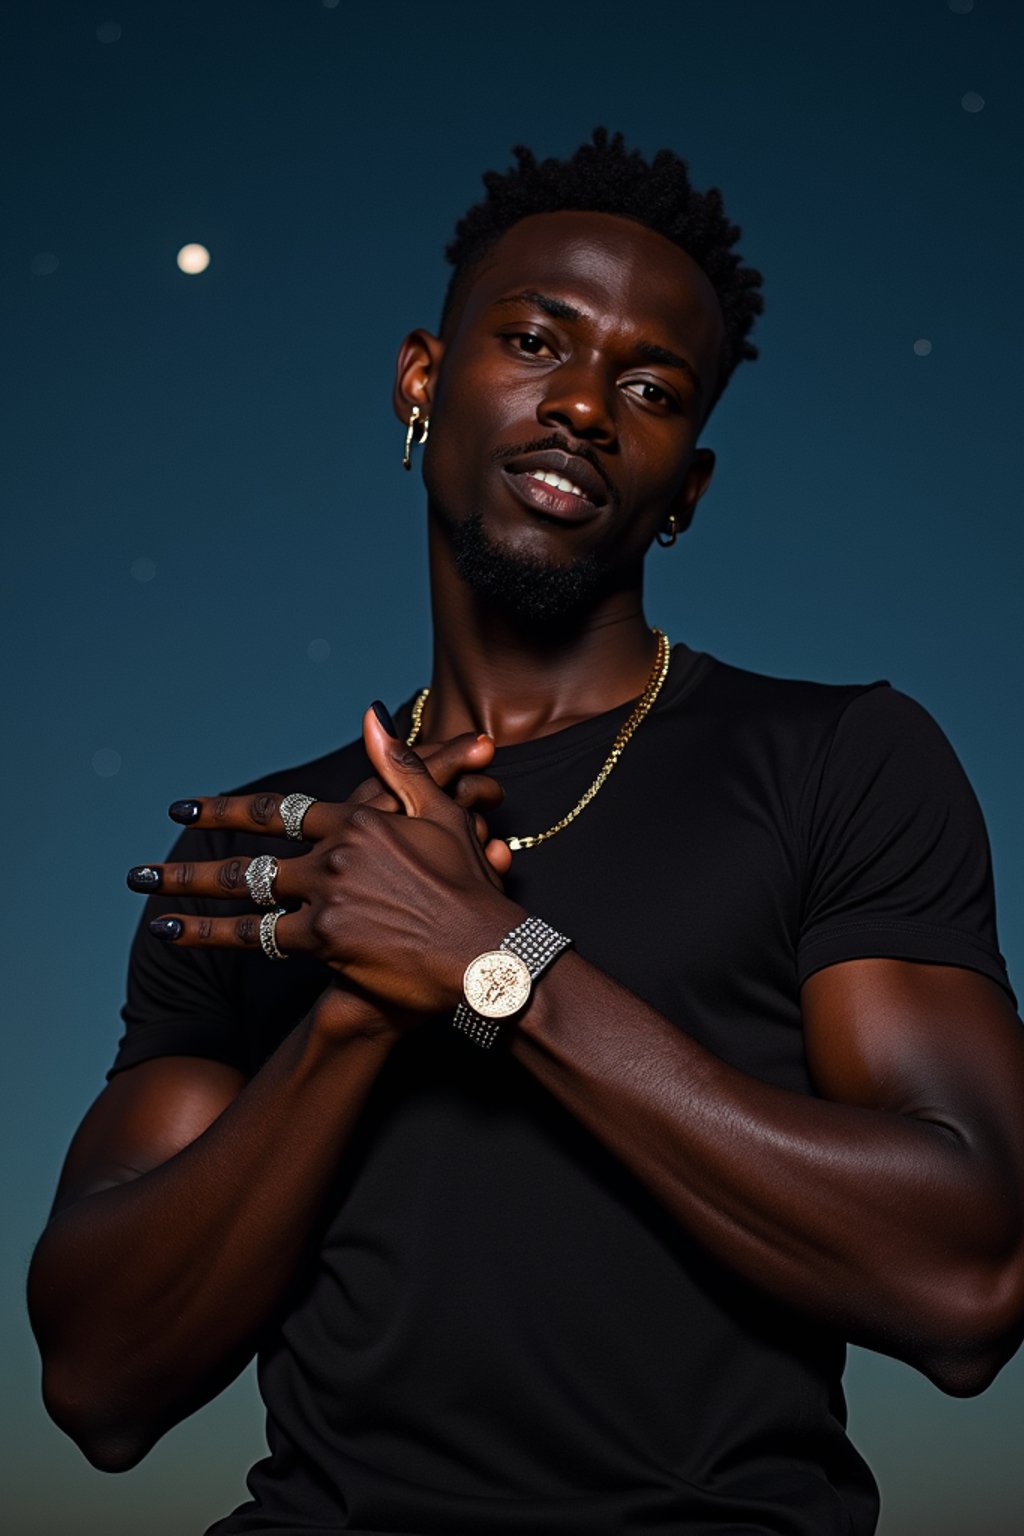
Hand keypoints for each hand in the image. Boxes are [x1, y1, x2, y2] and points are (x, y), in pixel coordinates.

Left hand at [130, 717, 519, 1014]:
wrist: (486, 949)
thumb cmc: (471, 887)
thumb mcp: (441, 816)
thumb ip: (400, 765)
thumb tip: (371, 713)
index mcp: (359, 822)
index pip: (281, 811)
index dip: (231, 810)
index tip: (191, 808)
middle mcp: (335, 855)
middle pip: (251, 854)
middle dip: (194, 860)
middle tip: (146, 865)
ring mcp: (328, 897)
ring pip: (246, 894)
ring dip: (191, 897)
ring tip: (152, 898)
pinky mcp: (328, 938)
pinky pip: (260, 937)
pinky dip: (215, 936)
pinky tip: (181, 936)